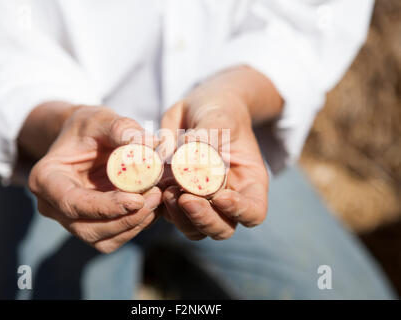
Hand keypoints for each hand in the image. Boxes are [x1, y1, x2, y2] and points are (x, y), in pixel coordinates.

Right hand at [27, 104, 161, 252]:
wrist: (86, 140)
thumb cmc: (89, 128)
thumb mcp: (101, 119)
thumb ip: (120, 128)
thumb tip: (150, 143)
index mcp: (46, 179)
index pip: (72, 203)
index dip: (106, 207)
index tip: (137, 199)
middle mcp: (54, 206)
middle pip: (88, 229)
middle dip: (126, 219)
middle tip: (155, 197)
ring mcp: (71, 220)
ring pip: (104, 240)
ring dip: (134, 225)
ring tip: (156, 198)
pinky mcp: (91, 226)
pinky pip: (114, 238)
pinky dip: (136, 225)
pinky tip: (152, 206)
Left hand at [160, 66, 280, 240]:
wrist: (200, 110)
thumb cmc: (219, 111)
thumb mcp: (219, 116)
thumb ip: (209, 134)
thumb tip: (189, 152)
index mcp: (249, 182)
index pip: (253, 212)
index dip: (238, 211)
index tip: (220, 196)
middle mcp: (228, 198)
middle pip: (222, 228)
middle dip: (204, 218)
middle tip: (185, 198)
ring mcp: (203, 202)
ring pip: (194, 228)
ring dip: (180, 217)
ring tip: (168, 191)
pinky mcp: (179, 198)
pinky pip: (171, 215)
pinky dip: (162, 207)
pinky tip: (156, 186)